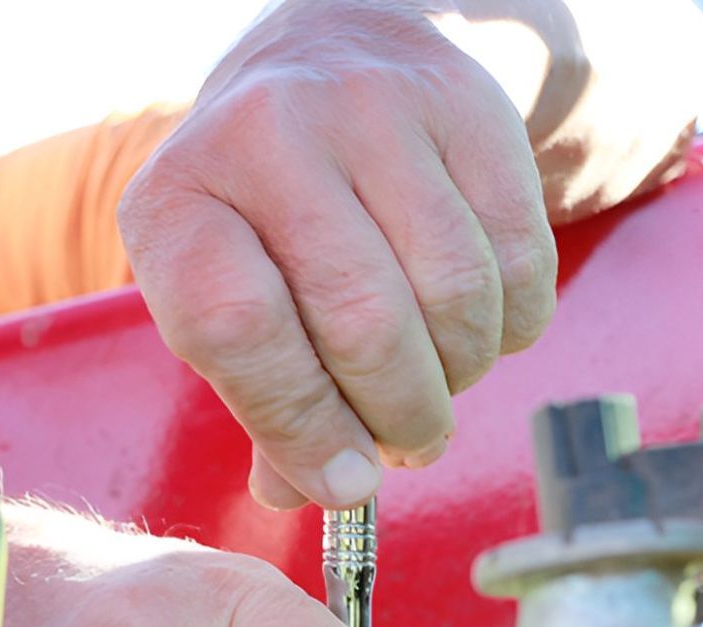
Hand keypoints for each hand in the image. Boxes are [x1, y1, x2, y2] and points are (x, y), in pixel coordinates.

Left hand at [118, 0, 557, 510]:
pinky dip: (512, 325)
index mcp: (181, 200)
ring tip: (442, 374)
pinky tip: (481, 322)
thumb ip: (267, 405)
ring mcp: (372, 110)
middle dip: (402, 414)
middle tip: (413, 442)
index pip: (237, 330)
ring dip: (461, 372)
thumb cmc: (278, 215)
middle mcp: (266, 135)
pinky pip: (520, 261)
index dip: (301, 425)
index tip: (347, 484)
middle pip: (363, 322)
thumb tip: (312, 494)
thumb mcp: (238, 297)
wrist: (344, 57)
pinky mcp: (467, 110)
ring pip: (454, 296)